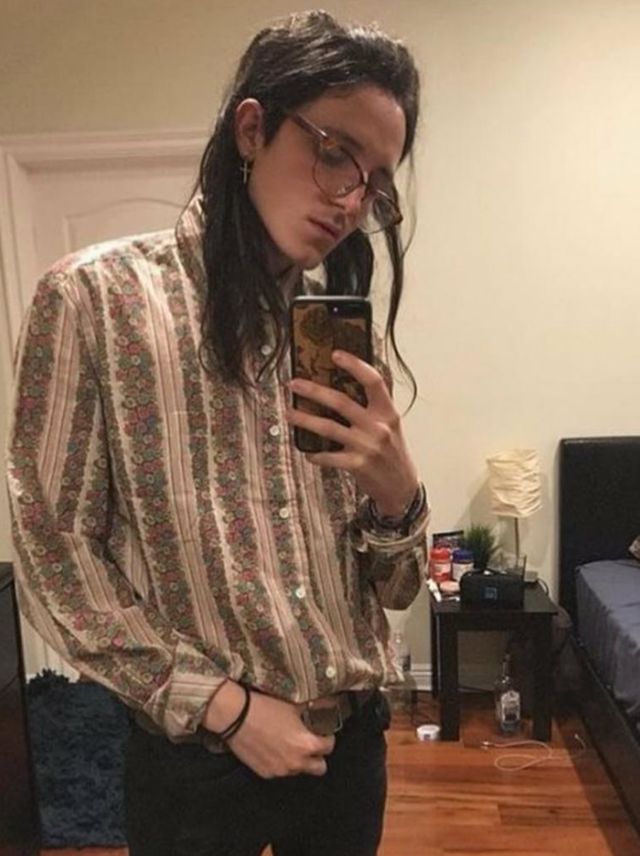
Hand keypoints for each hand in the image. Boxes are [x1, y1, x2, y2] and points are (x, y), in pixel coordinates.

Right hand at [204, 681, 334, 778]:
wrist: (236, 716)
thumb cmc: (265, 707)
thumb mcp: (294, 704)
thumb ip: (315, 707)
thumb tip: (330, 703)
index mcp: (306, 745)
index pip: (329, 747)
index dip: (327, 737)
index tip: (322, 732)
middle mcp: (296, 762)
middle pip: (319, 767)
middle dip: (317, 755)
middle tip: (310, 742)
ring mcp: (280, 771)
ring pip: (299, 770)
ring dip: (299, 760)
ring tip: (289, 743)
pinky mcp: (265, 773)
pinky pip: (280, 771)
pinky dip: (281, 762)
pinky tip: (274, 747)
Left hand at [287, 350, 418, 515]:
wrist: (402, 487)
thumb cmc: (393, 452)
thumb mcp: (392, 425)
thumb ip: (377, 405)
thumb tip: (353, 381)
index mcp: (388, 412)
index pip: (373, 381)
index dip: (354, 365)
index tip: (335, 354)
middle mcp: (378, 427)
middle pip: (341, 402)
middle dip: (314, 390)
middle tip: (294, 384)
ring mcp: (367, 446)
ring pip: (329, 428)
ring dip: (305, 420)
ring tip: (290, 414)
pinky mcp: (358, 465)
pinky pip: (329, 457)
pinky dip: (315, 454)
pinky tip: (308, 452)